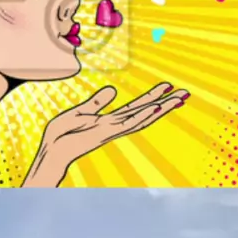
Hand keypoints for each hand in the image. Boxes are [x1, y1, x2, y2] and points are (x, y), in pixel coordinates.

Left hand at [47, 82, 188, 167]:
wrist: (51, 150)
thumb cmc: (61, 134)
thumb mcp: (80, 112)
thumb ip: (97, 103)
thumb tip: (114, 91)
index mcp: (109, 120)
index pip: (136, 107)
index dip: (152, 97)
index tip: (168, 87)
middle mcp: (115, 126)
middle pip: (145, 112)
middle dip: (165, 104)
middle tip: (186, 94)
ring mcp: (112, 131)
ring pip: (142, 118)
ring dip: (161, 109)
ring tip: (178, 99)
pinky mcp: (106, 133)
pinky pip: (128, 123)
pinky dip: (143, 116)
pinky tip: (155, 109)